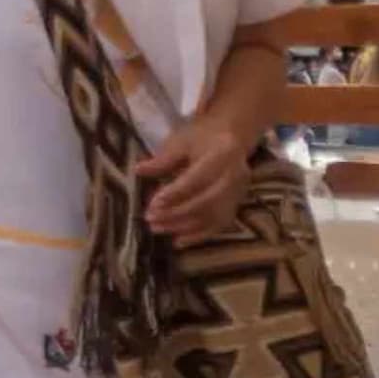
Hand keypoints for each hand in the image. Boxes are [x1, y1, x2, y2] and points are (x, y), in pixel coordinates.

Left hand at [134, 115, 250, 240]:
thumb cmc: (204, 136)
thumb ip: (163, 160)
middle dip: (176, 213)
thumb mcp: (182, 142)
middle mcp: (236, 176)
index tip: (153, 204)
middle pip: (206, 201)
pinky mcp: (237, 204)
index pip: (197, 179)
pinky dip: (198, 235)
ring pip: (211, 217)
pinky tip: (178, 241)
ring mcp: (239, 192)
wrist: (234, 136)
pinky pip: (219, 225)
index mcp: (223, 154)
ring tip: (158, 229)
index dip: (174, 194)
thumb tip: (138, 170)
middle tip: (151, 219)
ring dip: (183, 226)